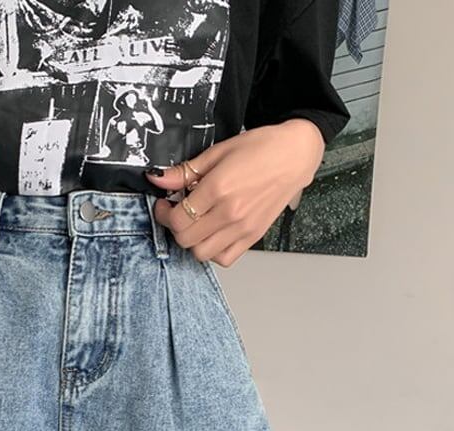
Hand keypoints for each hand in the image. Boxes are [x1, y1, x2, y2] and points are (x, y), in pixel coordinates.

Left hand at [144, 118, 325, 267]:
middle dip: (175, 227)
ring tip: (196, 224)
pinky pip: (225, 259)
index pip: (177, 219)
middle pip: (186, 239)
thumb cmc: (261, 148)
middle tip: (177, 213)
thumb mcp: (217, 152)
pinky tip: (213, 234)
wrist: (295, 154)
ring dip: (193, 242)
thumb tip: (158, 178)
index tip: (164, 205)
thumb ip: (185, 171)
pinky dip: (214, 252)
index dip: (163, 214)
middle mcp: (230, 213)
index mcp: (218, 189)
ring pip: (202, 253)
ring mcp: (243, 228)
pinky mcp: (253, 236)